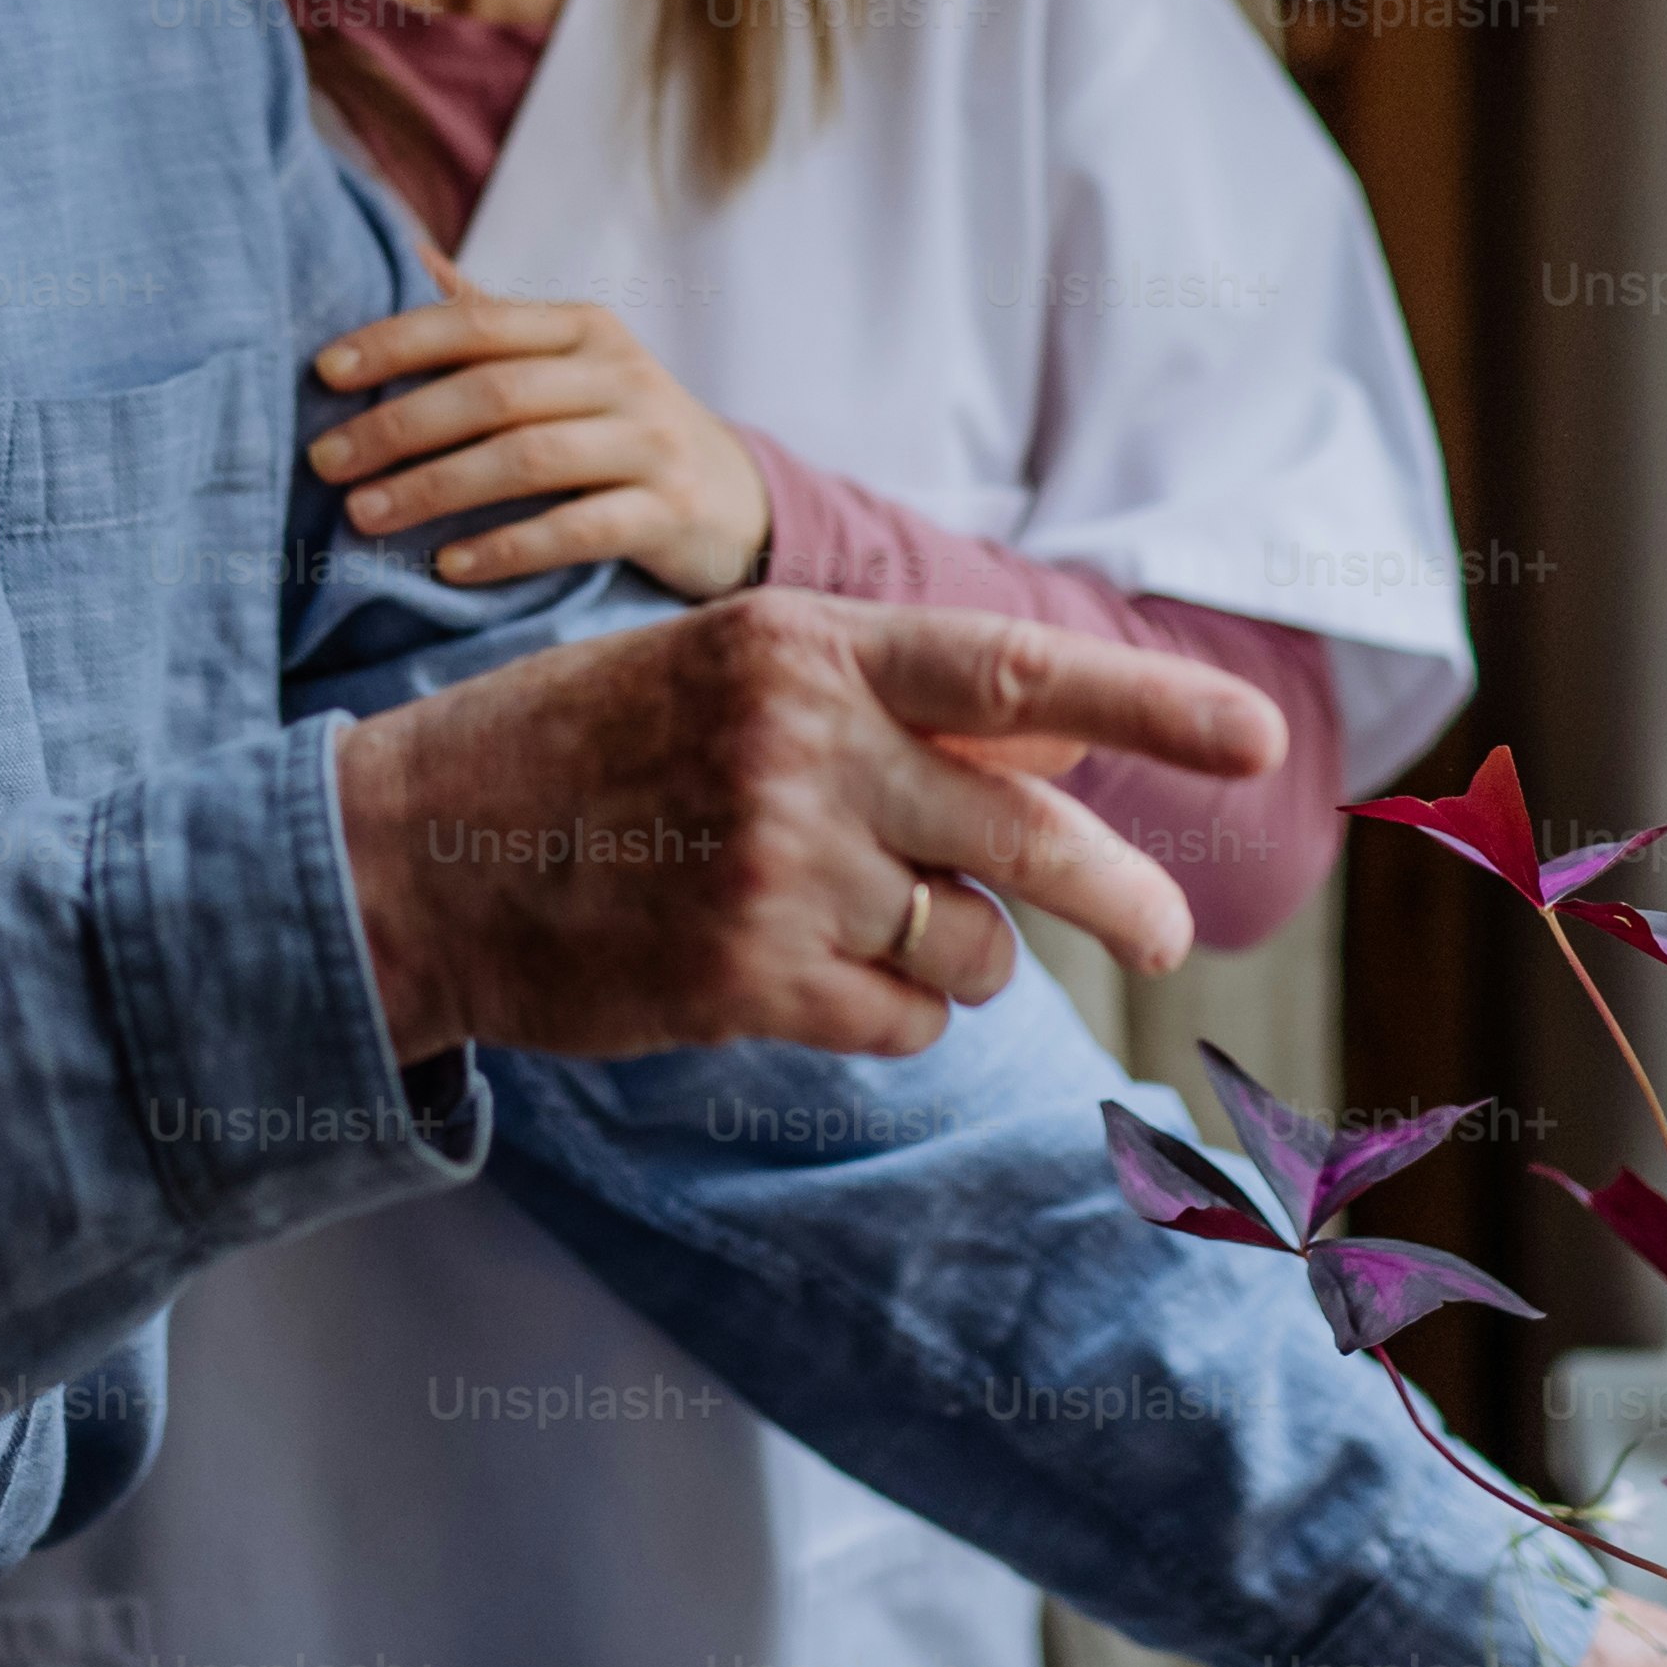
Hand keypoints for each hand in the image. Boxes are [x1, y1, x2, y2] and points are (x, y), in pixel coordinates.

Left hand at [312, 284, 775, 598]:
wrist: (739, 499)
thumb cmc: (622, 425)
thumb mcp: (570, 362)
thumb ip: (493, 318)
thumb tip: (411, 254)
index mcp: (583, 328)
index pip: (476, 324)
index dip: (395, 343)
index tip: (323, 372)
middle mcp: (621, 373)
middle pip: (492, 392)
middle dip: (398, 426)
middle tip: (325, 463)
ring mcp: (649, 442)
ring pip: (528, 458)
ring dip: (436, 488)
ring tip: (364, 515)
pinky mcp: (669, 512)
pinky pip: (577, 529)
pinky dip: (507, 548)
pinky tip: (449, 567)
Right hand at [331, 591, 1289, 1062]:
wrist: (408, 854)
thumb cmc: (580, 753)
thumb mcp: (729, 672)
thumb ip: (890, 697)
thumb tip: (1063, 722)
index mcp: (800, 643)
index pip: (1010, 666)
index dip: (1146, 706)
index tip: (1258, 735)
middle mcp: (800, 744)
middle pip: (1026, 834)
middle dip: (1119, 896)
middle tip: (1170, 936)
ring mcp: (776, 865)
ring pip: (965, 946)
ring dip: (942, 958)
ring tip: (842, 928)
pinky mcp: (748, 977)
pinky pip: (900, 1023)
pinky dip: (879, 1018)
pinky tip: (788, 977)